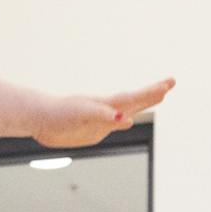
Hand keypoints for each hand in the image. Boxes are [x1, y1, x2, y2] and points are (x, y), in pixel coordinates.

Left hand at [33, 79, 173, 147]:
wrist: (38, 118)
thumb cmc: (58, 115)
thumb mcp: (82, 115)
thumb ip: (104, 116)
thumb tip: (126, 118)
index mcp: (106, 105)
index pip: (134, 98)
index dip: (151, 93)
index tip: (168, 85)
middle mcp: (106, 109)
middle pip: (135, 100)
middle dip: (153, 93)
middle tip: (171, 82)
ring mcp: (101, 118)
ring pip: (127, 109)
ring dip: (143, 103)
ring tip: (159, 96)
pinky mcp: (92, 129)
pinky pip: (114, 122)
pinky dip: (124, 119)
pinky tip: (128, 120)